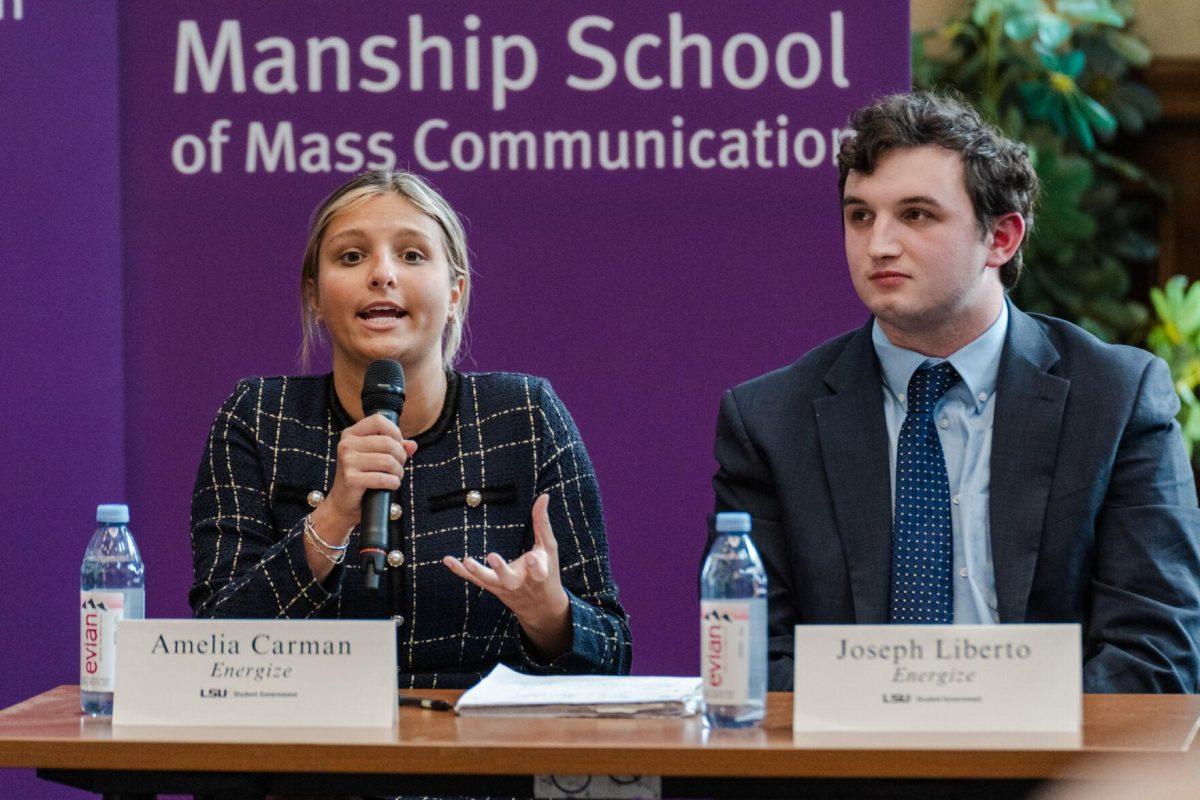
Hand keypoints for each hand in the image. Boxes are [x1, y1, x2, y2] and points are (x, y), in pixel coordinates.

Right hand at [312, 413, 416, 540]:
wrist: (343, 502)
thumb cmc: (362, 476)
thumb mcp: (376, 457)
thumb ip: (395, 447)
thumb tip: (412, 445)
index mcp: (351, 434)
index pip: (378, 420)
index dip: (395, 432)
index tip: (398, 445)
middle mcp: (346, 445)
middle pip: (387, 442)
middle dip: (401, 456)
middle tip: (399, 466)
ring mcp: (347, 461)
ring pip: (388, 461)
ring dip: (398, 471)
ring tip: (395, 476)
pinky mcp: (351, 479)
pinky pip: (383, 478)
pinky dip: (393, 483)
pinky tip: (391, 485)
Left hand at [442, 494, 570, 658]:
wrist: (540, 606)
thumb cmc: (546, 571)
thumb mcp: (548, 549)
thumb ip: (543, 523)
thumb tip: (543, 496)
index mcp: (538, 573)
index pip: (539, 571)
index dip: (535, 566)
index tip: (532, 558)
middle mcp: (520, 582)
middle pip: (509, 579)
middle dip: (501, 569)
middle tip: (492, 556)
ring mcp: (503, 586)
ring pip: (488, 580)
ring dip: (477, 571)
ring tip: (467, 560)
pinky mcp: (491, 587)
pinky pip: (474, 579)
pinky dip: (460, 571)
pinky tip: (447, 560)